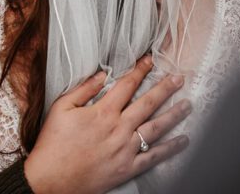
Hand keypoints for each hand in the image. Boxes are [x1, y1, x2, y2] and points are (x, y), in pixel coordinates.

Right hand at [24, 57, 190, 193]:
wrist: (51, 179)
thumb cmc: (53, 143)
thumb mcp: (61, 108)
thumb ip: (84, 89)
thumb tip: (102, 74)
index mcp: (103, 112)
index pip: (127, 85)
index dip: (140, 70)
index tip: (151, 60)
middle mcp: (119, 128)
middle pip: (148, 103)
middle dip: (165, 88)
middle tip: (179, 78)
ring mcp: (125, 149)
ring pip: (156, 128)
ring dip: (174, 114)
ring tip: (188, 105)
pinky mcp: (128, 168)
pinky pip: (154, 156)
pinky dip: (170, 148)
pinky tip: (183, 140)